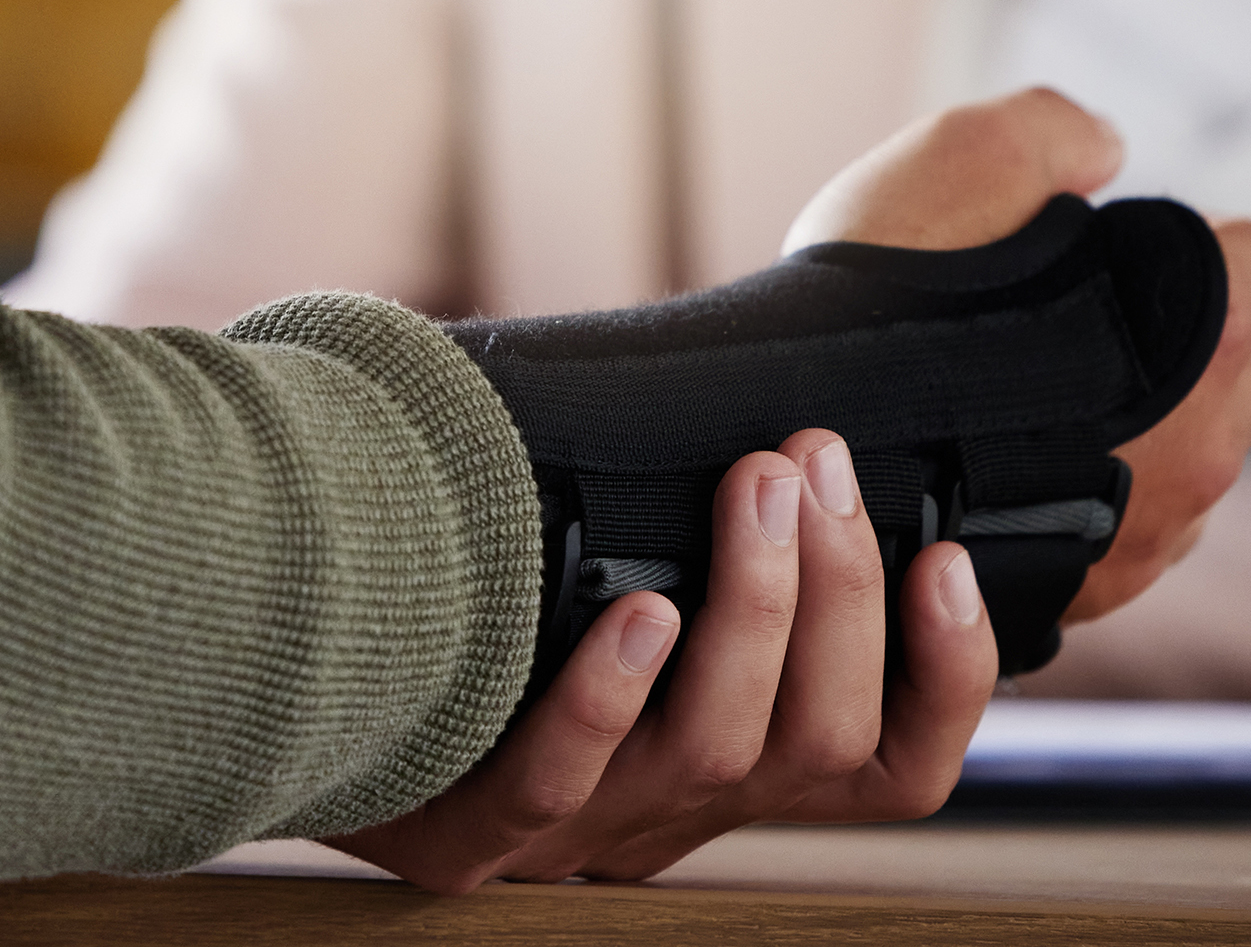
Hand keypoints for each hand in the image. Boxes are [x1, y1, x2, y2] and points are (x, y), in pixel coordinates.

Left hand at [328, 430, 1000, 891]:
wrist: (302, 712)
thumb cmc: (485, 628)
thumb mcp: (622, 594)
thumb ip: (709, 537)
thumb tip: (799, 412)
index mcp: (730, 766)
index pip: (895, 766)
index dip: (949, 679)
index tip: (944, 557)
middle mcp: (671, 813)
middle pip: (818, 740)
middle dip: (840, 592)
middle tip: (814, 461)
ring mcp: (571, 835)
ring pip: (713, 753)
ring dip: (754, 609)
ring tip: (758, 488)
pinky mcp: (460, 839)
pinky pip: (553, 783)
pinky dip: (606, 696)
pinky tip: (638, 612)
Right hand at [776, 88, 1250, 628]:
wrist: (786, 453)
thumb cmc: (877, 310)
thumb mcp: (961, 155)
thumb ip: (1055, 130)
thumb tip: (1104, 147)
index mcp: (1201, 336)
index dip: (1200, 244)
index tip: (1116, 246)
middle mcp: (1206, 449)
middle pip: (1227, 374)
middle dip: (1164, 347)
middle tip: (1047, 325)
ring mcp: (1153, 537)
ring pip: (1179, 463)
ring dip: (1127, 431)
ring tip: (1008, 405)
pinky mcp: (1093, 597)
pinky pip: (1119, 535)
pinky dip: (1075, 500)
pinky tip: (991, 470)